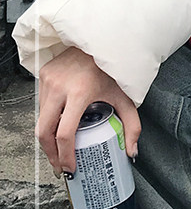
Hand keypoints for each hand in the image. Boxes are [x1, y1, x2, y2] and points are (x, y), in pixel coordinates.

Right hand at [37, 46, 140, 176]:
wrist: (99, 41)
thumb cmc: (112, 68)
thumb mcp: (125, 96)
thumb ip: (132, 125)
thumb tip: (131, 152)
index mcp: (80, 92)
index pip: (65, 133)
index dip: (65, 155)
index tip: (70, 167)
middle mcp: (59, 86)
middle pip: (44, 131)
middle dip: (51, 154)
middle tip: (60, 167)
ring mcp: (48, 80)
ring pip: (40, 119)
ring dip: (47, 139)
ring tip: (58, 152)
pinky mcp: (43, 75)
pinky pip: (41, 106)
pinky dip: (47, 121)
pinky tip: (57, 129)